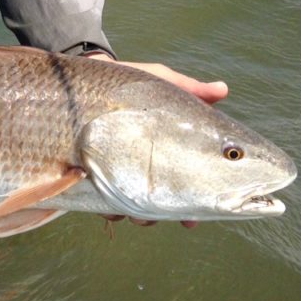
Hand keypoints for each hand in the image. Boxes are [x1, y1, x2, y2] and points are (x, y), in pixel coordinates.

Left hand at [85, 51, 229, 228]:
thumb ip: (188, 88)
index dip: (200, 202)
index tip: (201, 212)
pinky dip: (111, 209)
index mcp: (168, 150)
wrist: (77, 84)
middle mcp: (147, 167)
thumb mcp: (157, 81)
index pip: (191, 181)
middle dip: (173, 214)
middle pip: (167, 201)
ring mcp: (120, 174)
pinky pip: (104, 204)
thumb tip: (222, 89)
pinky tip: (111, 205)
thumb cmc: (125, 85)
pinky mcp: (94, 178)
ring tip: (140, 214)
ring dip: (143, 216)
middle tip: (179, 219)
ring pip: (138, 209)